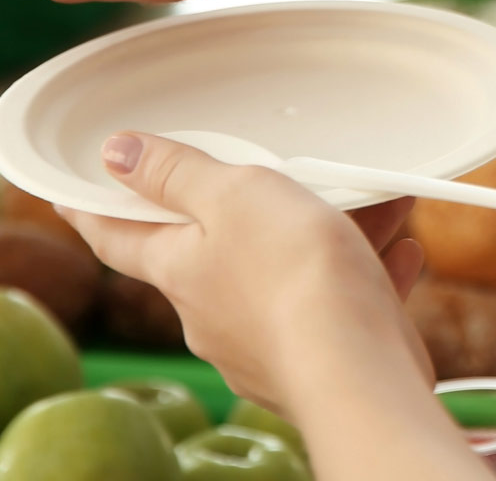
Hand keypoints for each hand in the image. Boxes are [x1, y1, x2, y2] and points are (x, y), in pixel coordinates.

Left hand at [63, 133, 428, 416]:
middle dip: (248, 209)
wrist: (357, 366)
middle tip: (273, 174)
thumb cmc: (292, 274)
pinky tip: (398, 253)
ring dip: (328, 233)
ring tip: (374, 201)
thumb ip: (177, 173)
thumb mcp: (232, 196)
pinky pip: (336, 302)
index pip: (119, 237)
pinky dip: (365, 273)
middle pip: (215, 248)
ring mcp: (263, 341)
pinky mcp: (315, 357)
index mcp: (180, 270)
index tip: (74, 192)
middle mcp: (212, 313)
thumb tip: (115, 154)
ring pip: (286, 271)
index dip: (96, 210)